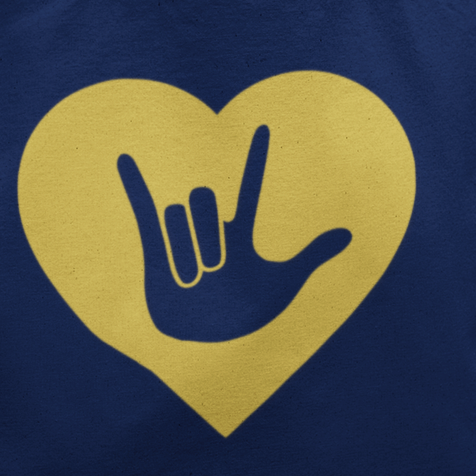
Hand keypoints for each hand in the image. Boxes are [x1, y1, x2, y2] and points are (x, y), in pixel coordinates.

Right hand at [118, 124, 350, 341]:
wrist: (207, 350)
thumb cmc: (247, 316)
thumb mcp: (282, 284)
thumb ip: (312, 256)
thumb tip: (349, 233)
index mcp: (241, 236)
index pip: (251, 188)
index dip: (257, 158)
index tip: (263, 126)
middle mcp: (212, 232)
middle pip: (204, 203)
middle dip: (204, 233)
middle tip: (211, 268)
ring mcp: (184, 240)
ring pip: (178, 218)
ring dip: (184, 255)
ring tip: (191, 282)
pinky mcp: (157, 254)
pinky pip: (145, 215)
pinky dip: (135, 187)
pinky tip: (125, 159)